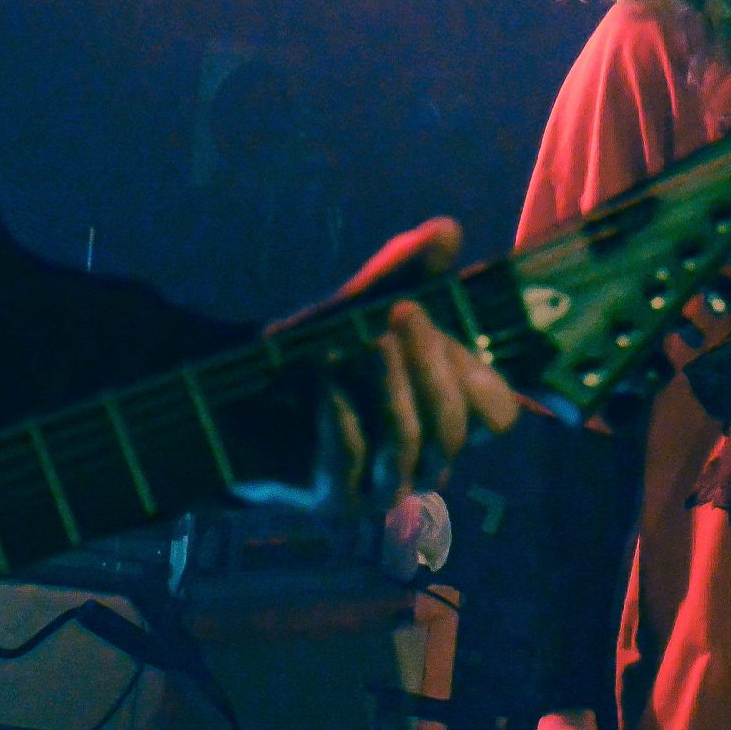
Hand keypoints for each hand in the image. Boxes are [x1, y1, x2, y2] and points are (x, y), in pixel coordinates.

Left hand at [324, 218, 520, 494]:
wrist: (234, 402)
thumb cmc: (315, 358)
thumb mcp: (361, 309)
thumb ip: (405, 273)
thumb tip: (447, 228)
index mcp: (444, 423)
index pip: (496, 415)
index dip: (476, 372)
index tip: (439, 317)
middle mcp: (423, 464)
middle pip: (455, 428)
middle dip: (430, 363)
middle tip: (400, 311)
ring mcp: (380, 490)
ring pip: (410, 446)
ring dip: (391, 386)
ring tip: (367, 339)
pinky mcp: (333, 501)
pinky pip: (350, 459)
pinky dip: (340, 413)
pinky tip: (323, 375)